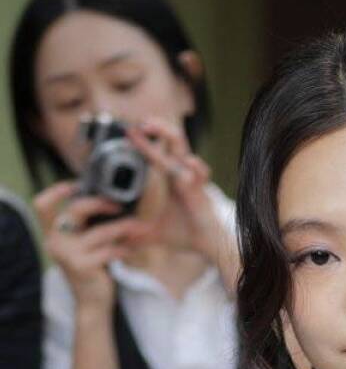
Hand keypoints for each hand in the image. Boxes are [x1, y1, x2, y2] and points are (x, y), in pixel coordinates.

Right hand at [34, 180, 150, 312]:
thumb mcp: (86, 244)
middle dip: (100, 203)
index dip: (57, 191)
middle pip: (75, 210)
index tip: (78, 185)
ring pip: (100, 232)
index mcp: (54, 233)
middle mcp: (55, 241)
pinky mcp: (82, 266)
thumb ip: (88, 226)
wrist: (92, 302)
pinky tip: (135, 248)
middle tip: (120, 206)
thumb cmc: (93, 269)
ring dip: (124, 228)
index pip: (43, 205)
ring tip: (140, 228)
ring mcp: (67, 254)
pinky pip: (110, 250)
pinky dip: (125, 248)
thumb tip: (112, 202)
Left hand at [127, 116, 231, 262]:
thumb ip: (134, 231)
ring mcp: (193, 182)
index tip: (127, 131)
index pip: (157, 153)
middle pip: (172, 143)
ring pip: (183, 151)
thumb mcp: (152, 232)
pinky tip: (191, 163)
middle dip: (158, 129)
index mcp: (171, 179)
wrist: (209, 246)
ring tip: (152, 126)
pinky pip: (199, 178)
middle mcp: (182, 175)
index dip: (143, 141)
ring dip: (168, 136)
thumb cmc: (185, 234)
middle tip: (141, 122)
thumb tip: (113, 236)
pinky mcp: (201, 194)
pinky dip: (196, 170)